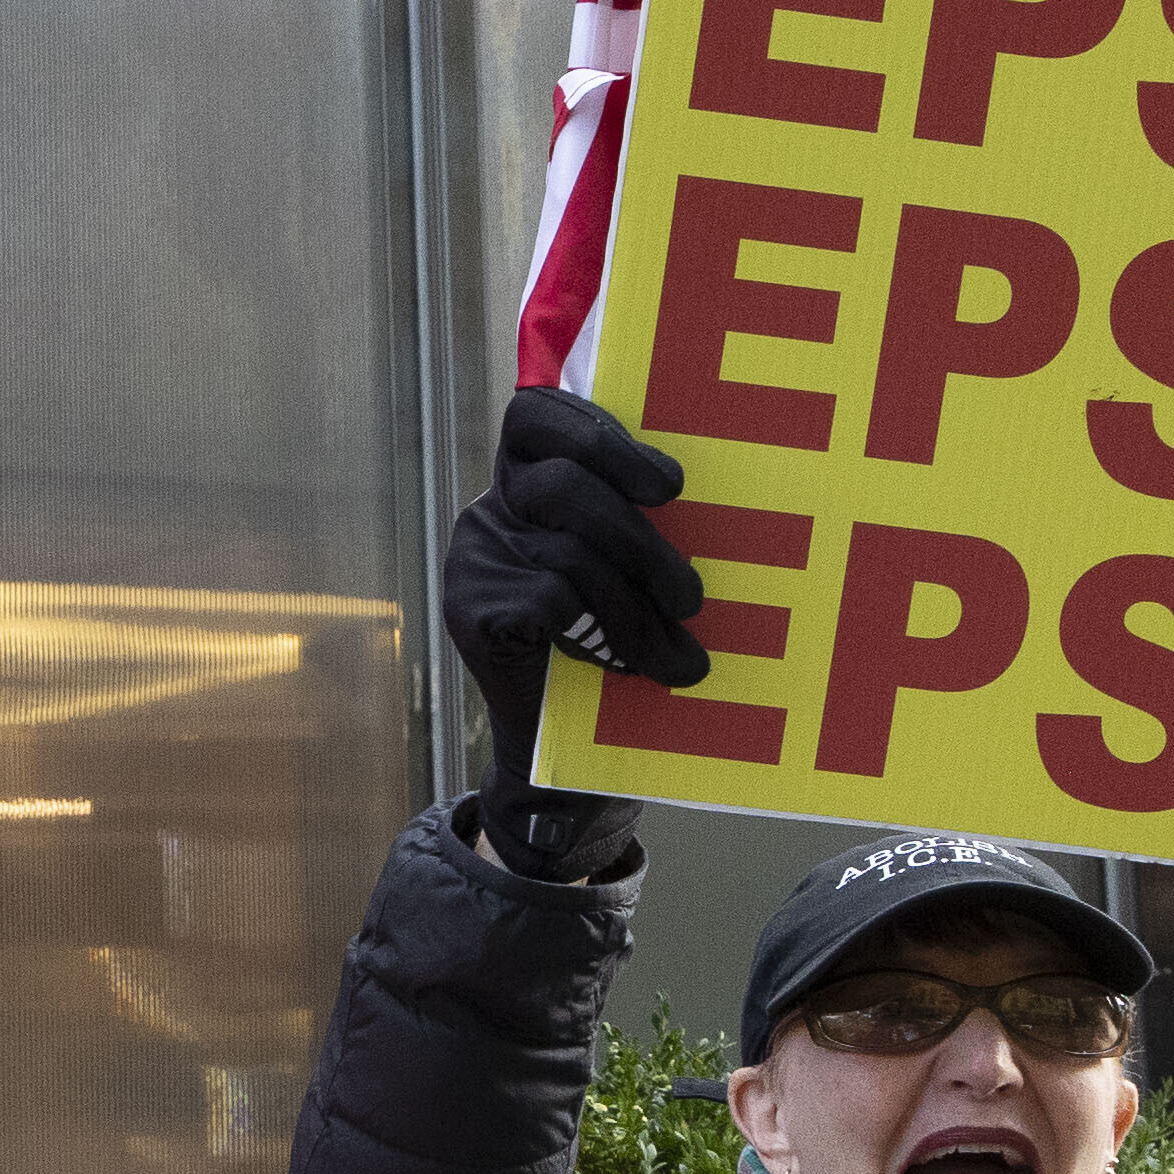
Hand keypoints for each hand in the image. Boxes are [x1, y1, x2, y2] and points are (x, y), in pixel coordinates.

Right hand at [439, 388, 702, 871]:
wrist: (553, 756)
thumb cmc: (607, 648)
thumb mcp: (624, 572)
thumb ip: (634, 522)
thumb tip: (705, 500)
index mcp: (522, 481)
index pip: (534, 416)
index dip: (599, 433)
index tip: (670, 486)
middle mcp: (487, 512)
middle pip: (564, 484)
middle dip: (642, 541)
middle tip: (693, 598)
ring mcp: (472, 560)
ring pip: (568, 551)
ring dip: (637, 610)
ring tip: (680, 656)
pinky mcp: (468, 610)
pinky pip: (552, 600)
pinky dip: (602, 635)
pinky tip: (626, 668)